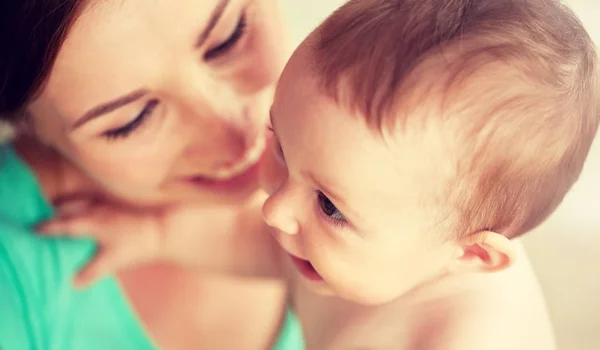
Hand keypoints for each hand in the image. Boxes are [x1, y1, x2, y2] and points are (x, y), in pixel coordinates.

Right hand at [37, 197, 164, 287]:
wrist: (163, 230)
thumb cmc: (137, 245)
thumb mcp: (112, 262)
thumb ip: (90, 272)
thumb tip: (72, 283)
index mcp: (90, 222)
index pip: (62, 224)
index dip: (47, 228)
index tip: (35, 231)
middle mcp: (96, 209)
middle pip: (68, 208)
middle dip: (56, 214)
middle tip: (47, 223)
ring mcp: (108, 204)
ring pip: (81, 202)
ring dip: (70, 207)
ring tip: (64, 215)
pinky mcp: (119, 203)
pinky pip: (94, 201)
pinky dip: (85, 205)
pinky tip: (90, 213)